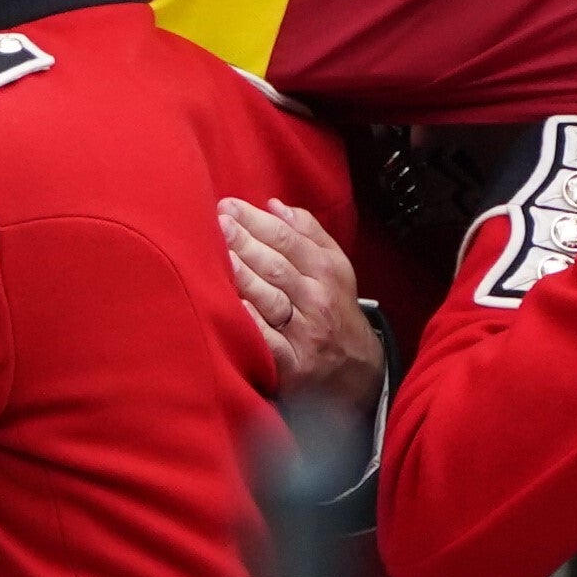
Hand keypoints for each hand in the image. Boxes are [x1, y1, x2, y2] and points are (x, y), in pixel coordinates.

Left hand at [221, 197, 387, 425]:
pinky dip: (252, 323)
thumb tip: (274, 205)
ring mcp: (305, 333)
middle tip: (218, 222)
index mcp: (326, 271)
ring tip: (221, 254)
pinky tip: (233, 305)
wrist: (359, 372)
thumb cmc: (336, 311)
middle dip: (246, 242)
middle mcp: (317, 300)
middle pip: (277, 266)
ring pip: (272, 298)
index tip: (228, 206)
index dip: (257, 221)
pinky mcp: (293, 366)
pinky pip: (270, 341)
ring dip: (245, 275)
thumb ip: (308, 233)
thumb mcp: (335, 268)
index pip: (288, 240)